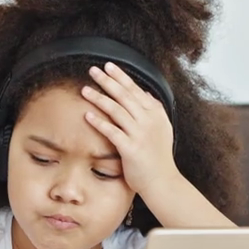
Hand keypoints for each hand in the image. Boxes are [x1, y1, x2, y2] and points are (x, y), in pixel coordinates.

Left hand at [81, 62, 179, 192]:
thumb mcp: (162, 128)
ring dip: (100, 98)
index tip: (109, 65)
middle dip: (108, 81)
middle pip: (124, 96)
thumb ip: (154, 109)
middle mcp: (148, 121)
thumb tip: (145, 92)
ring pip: (117, 110)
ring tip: (84, 90)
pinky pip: (112, 132)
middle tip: (93, 70)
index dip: (121, 77)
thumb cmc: (159, 156)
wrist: (163, 182)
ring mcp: (140, 134)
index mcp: (155, 114)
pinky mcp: (130, 149)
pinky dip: (99, 122)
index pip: (135, 89)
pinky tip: (87, 115)